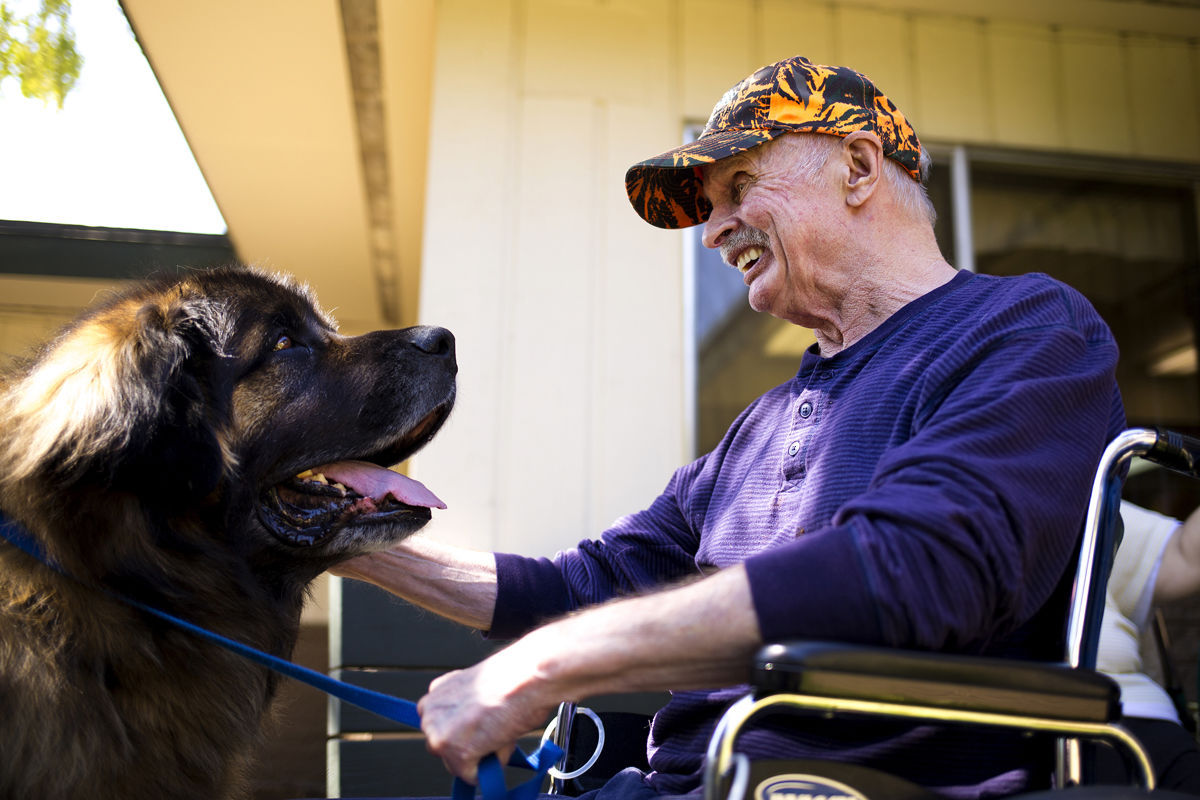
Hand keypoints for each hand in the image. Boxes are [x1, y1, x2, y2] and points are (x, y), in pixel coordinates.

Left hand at [418, 640, 557, 783]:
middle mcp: (429, 713)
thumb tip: (470, 730)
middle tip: (492, 727)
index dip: (463, 730)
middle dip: (466, 745)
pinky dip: (492, 764)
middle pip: (443, 748)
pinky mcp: (456, 753)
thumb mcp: (478, 688)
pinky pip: (473, 775)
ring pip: (456, 764)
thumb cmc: (513, 678)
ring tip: (498, 728)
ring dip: (479, 754)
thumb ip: (463, 709)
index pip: (440, 727)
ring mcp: (440, 734)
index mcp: (435, 693)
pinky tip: (502, 738)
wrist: (527, 677)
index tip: (478, 724)